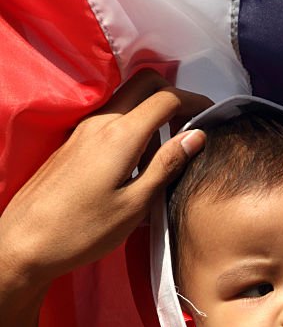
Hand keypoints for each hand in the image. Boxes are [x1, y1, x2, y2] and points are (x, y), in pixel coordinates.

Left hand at [0, 71, 209, 287]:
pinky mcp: (75, 143)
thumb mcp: (136, 205)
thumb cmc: (83, 230)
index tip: (212, 115)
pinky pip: (112, 119)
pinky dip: (134, 127)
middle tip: (193, 124)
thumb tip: (197, 136)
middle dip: (174, 95)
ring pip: (128, 101)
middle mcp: (101, 122)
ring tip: (168, 152)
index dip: (194, 101)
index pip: (166, 98)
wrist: (27, 241)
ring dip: (153, 113)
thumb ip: (167, 166)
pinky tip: (140, 162)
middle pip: (144, 85)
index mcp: (120, 135)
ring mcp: (84, 130)